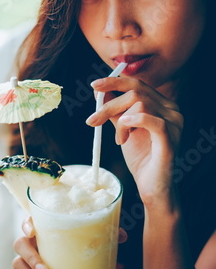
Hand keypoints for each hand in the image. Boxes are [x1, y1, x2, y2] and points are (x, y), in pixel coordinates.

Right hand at [0, 216, 127, 268]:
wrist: (75, 260)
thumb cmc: (79, 243)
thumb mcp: (92, 238)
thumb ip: (106, 235)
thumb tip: (122, 236)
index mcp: (45, 227)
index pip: (30, 220)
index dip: (28, 223)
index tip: (33, 229)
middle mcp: (33, 241)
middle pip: (20, 244)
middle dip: (32, 258)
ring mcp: (28, 259)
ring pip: (18, 263)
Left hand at [87, 77, 183, 205]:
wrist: (151, 186)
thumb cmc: (141, 158)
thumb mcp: (124, 129)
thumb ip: (115, 111)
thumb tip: (99, 91)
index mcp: (162, 105)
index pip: (138, 84)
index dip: (114, 82)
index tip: (94, 85)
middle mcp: (172, 110)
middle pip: (136, 92)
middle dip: (109, 105)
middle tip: (93, 120)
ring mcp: (174, 124)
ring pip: (141, 104)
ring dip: (121, 122)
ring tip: (120, 139)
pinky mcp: (171, 139)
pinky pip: (153, 121)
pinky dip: (135, 121)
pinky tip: (123, 131)